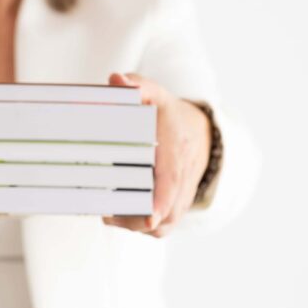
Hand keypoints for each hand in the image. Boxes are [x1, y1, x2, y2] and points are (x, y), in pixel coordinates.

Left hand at [102, 71, 211, 238]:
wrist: (199, 130)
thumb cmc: (168, 113)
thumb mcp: (155, 93)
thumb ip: (137, 86)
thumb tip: (116, 80)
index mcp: (176, 148)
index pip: (172, 179)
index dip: (161, 200)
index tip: (149, 216)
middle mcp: (184, 173)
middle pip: (169, 209)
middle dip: (140, 220)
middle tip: (108, 215)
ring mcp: (184, 191)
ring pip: (168, 221)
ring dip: (140, 225)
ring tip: (110, 216)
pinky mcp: (180, 203)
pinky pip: (168, 223)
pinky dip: (147, 227)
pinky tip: (122, 217)